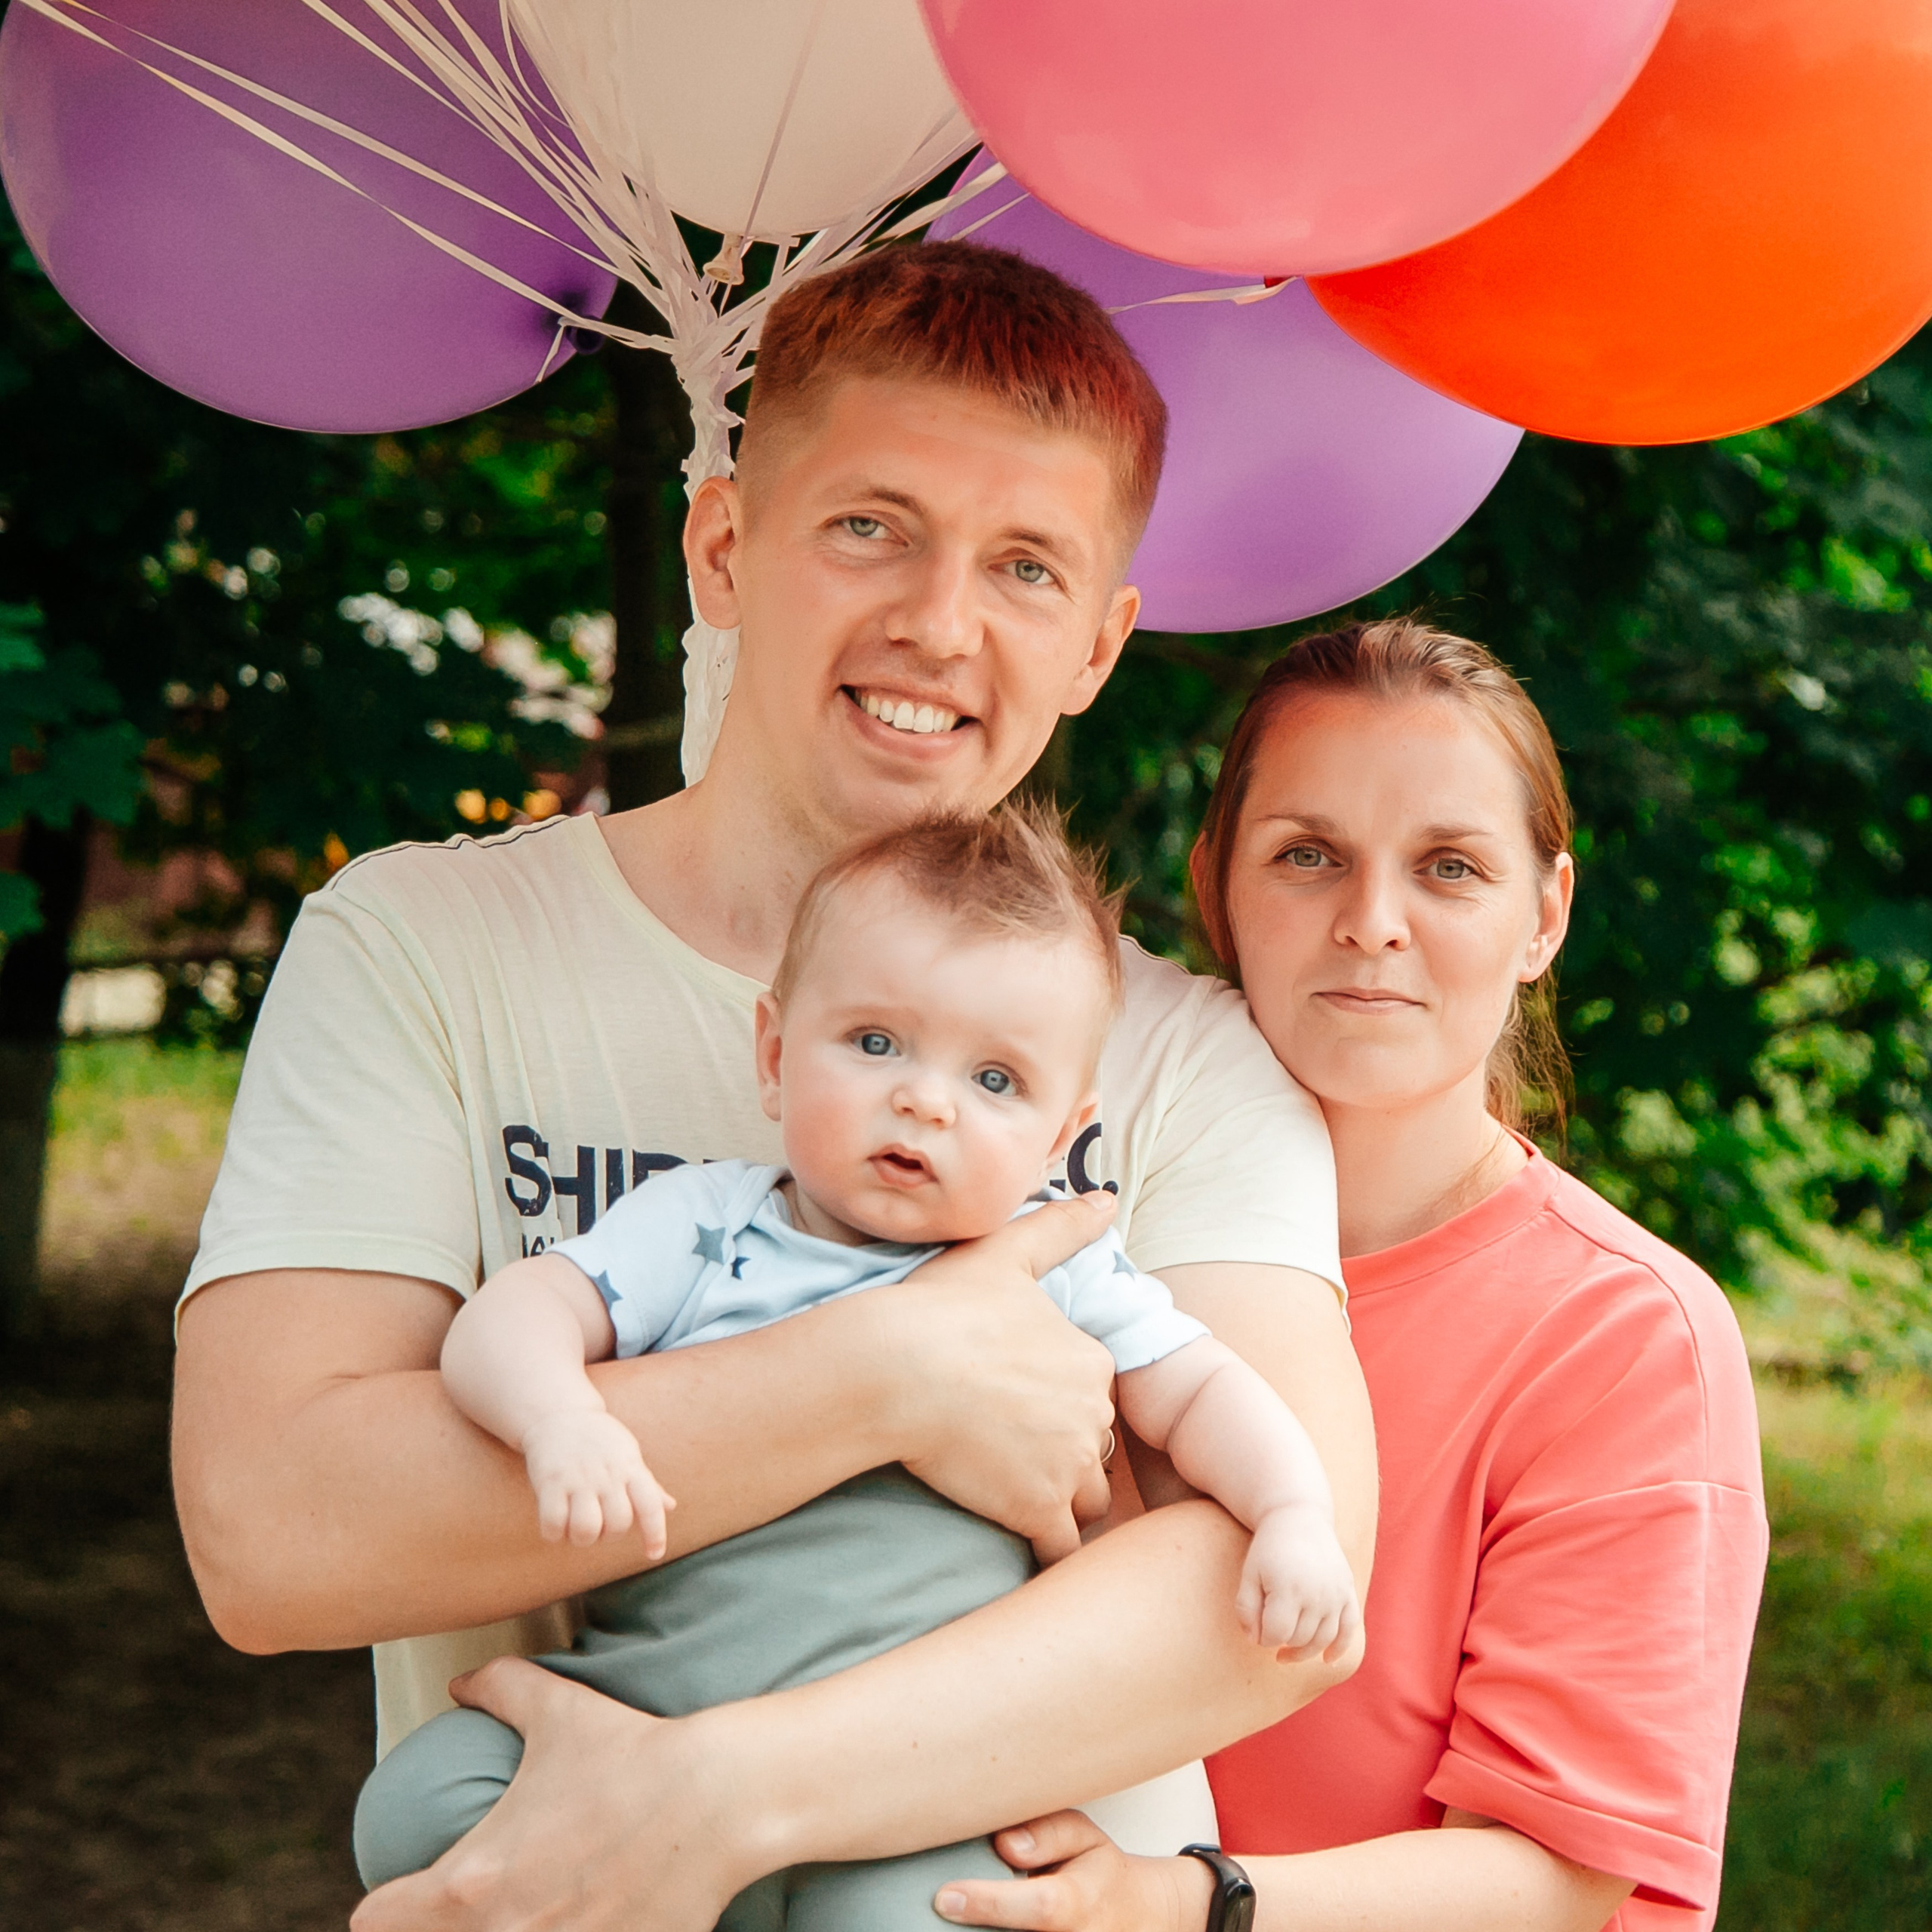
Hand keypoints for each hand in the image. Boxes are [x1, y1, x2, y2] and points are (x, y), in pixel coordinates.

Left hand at [350, 1659, 750, 1931]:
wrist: (716, 1798)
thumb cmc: (630, 1751)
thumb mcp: (557, 1708)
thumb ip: (499, 1687)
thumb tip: (459, 1682)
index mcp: (469, 1881)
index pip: (375, 1922)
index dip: (384, 1907)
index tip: (406, 1895)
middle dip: (445, 1927)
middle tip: (479, 1900)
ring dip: (507, 1931)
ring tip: (534, 1907)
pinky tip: (589, 1916)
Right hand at [521, 1408, 674, 1553]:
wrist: (558, 1414)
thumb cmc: (598, 1440)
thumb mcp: (628, 1455)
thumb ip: (647, 1484)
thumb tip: (671, 1506)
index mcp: (630, 1467)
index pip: (651, 1506)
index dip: (656, 1533)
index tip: (654, 1554)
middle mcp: (607, 1474)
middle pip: (619, 1525)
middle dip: (609, 1535)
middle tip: (599, 1523)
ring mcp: (578, 1478)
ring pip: (587, 1530)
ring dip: (582, 1538)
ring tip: (577, 1526)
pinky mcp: (550, 1482)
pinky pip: (553, 1524)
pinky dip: (554, 1533)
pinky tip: (555, 1524)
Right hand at [878, 1190, 1121, 1562]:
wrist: (894, 1367)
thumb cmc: (942, 1309)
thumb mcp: (1005, 1254)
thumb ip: (1061, 1227)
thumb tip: (1107, 1198)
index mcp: (1091, 1360)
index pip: (1093, 1394)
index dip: (1058, 1402)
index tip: (1015, 1403)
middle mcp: (1093, 1414)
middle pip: (1094, 1448)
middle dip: (1063, 1453)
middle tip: (1008, 1449)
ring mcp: (1068, 1465)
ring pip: (1086, 1499)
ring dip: (1059, 1499)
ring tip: (1011, 1490)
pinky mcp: (1037, 1510)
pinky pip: (1061, 1547)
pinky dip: (1046, 1548)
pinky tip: (1018, 1538)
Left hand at [932, 1811, 1214, 1931]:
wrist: (1138, 1918)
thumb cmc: (1098, 1873)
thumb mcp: (1083, 1837)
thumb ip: (1046, 1832)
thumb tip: (1004, 1843)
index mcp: (1082, 1900)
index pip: (1039, 1906)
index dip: (990, 1902)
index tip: (945, 1896)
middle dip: (977, 1925)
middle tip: (944, 1907)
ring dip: (982, 1931)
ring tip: (960, 1914)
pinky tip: (977, 1924)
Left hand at [1236, 1502, 1360, 1660]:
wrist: (1298, 1516)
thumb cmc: (1268, 1548)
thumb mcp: (1249, 1574)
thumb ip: (1246, 1609)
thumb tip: (1256, 1641)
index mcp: (1288, 1588)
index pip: (1276, 1635)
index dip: (1264, 1638)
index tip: (1257, 1628)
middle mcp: (1317, 1594)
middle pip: (1300, 1639)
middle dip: (1282, 1641)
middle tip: (1271, 1630)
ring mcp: (1336, 1593)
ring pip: (1323, 1639)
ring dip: (1305, 1651)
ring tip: (1287, 1651)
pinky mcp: (1348, 1591)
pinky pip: (1349, 1628)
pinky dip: (1340, 1648)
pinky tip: (1327, 1660)